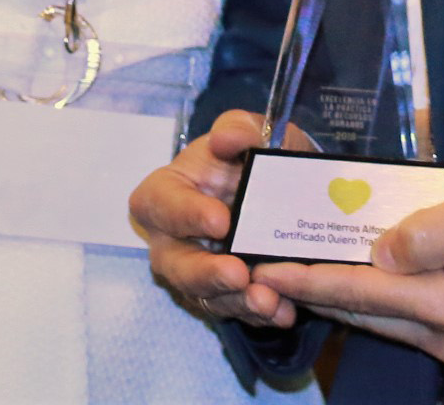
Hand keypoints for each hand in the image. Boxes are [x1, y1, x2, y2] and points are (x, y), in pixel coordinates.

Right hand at [132, 109, 299, 330]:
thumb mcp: (253, 133)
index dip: (184, 213)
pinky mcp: (221, 296)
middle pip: (174, 263)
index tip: (221, 220)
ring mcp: (194, 272)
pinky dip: (259, 314)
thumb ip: (239, 129)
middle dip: (206, 273)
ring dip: (236, 302)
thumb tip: (225, 139)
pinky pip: (234, 311)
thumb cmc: (252, 156)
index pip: (159, 202)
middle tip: (239, 275)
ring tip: (269, 302)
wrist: (281, 189)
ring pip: (205, 296)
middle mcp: (172, 238)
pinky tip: (284, 312)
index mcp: (168, 191)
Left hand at [255, 171, 443, 365]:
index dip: (307, 279)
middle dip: (316, 291)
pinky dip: (379, 299)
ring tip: (304, 267)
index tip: (265, 269)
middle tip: (272, 265)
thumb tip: (376, 254)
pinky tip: (361, 275)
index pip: (358, 292)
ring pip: (385, 320)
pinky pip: (409, 320)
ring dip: (346, 296)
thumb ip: (423, 233)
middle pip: (365, 314)